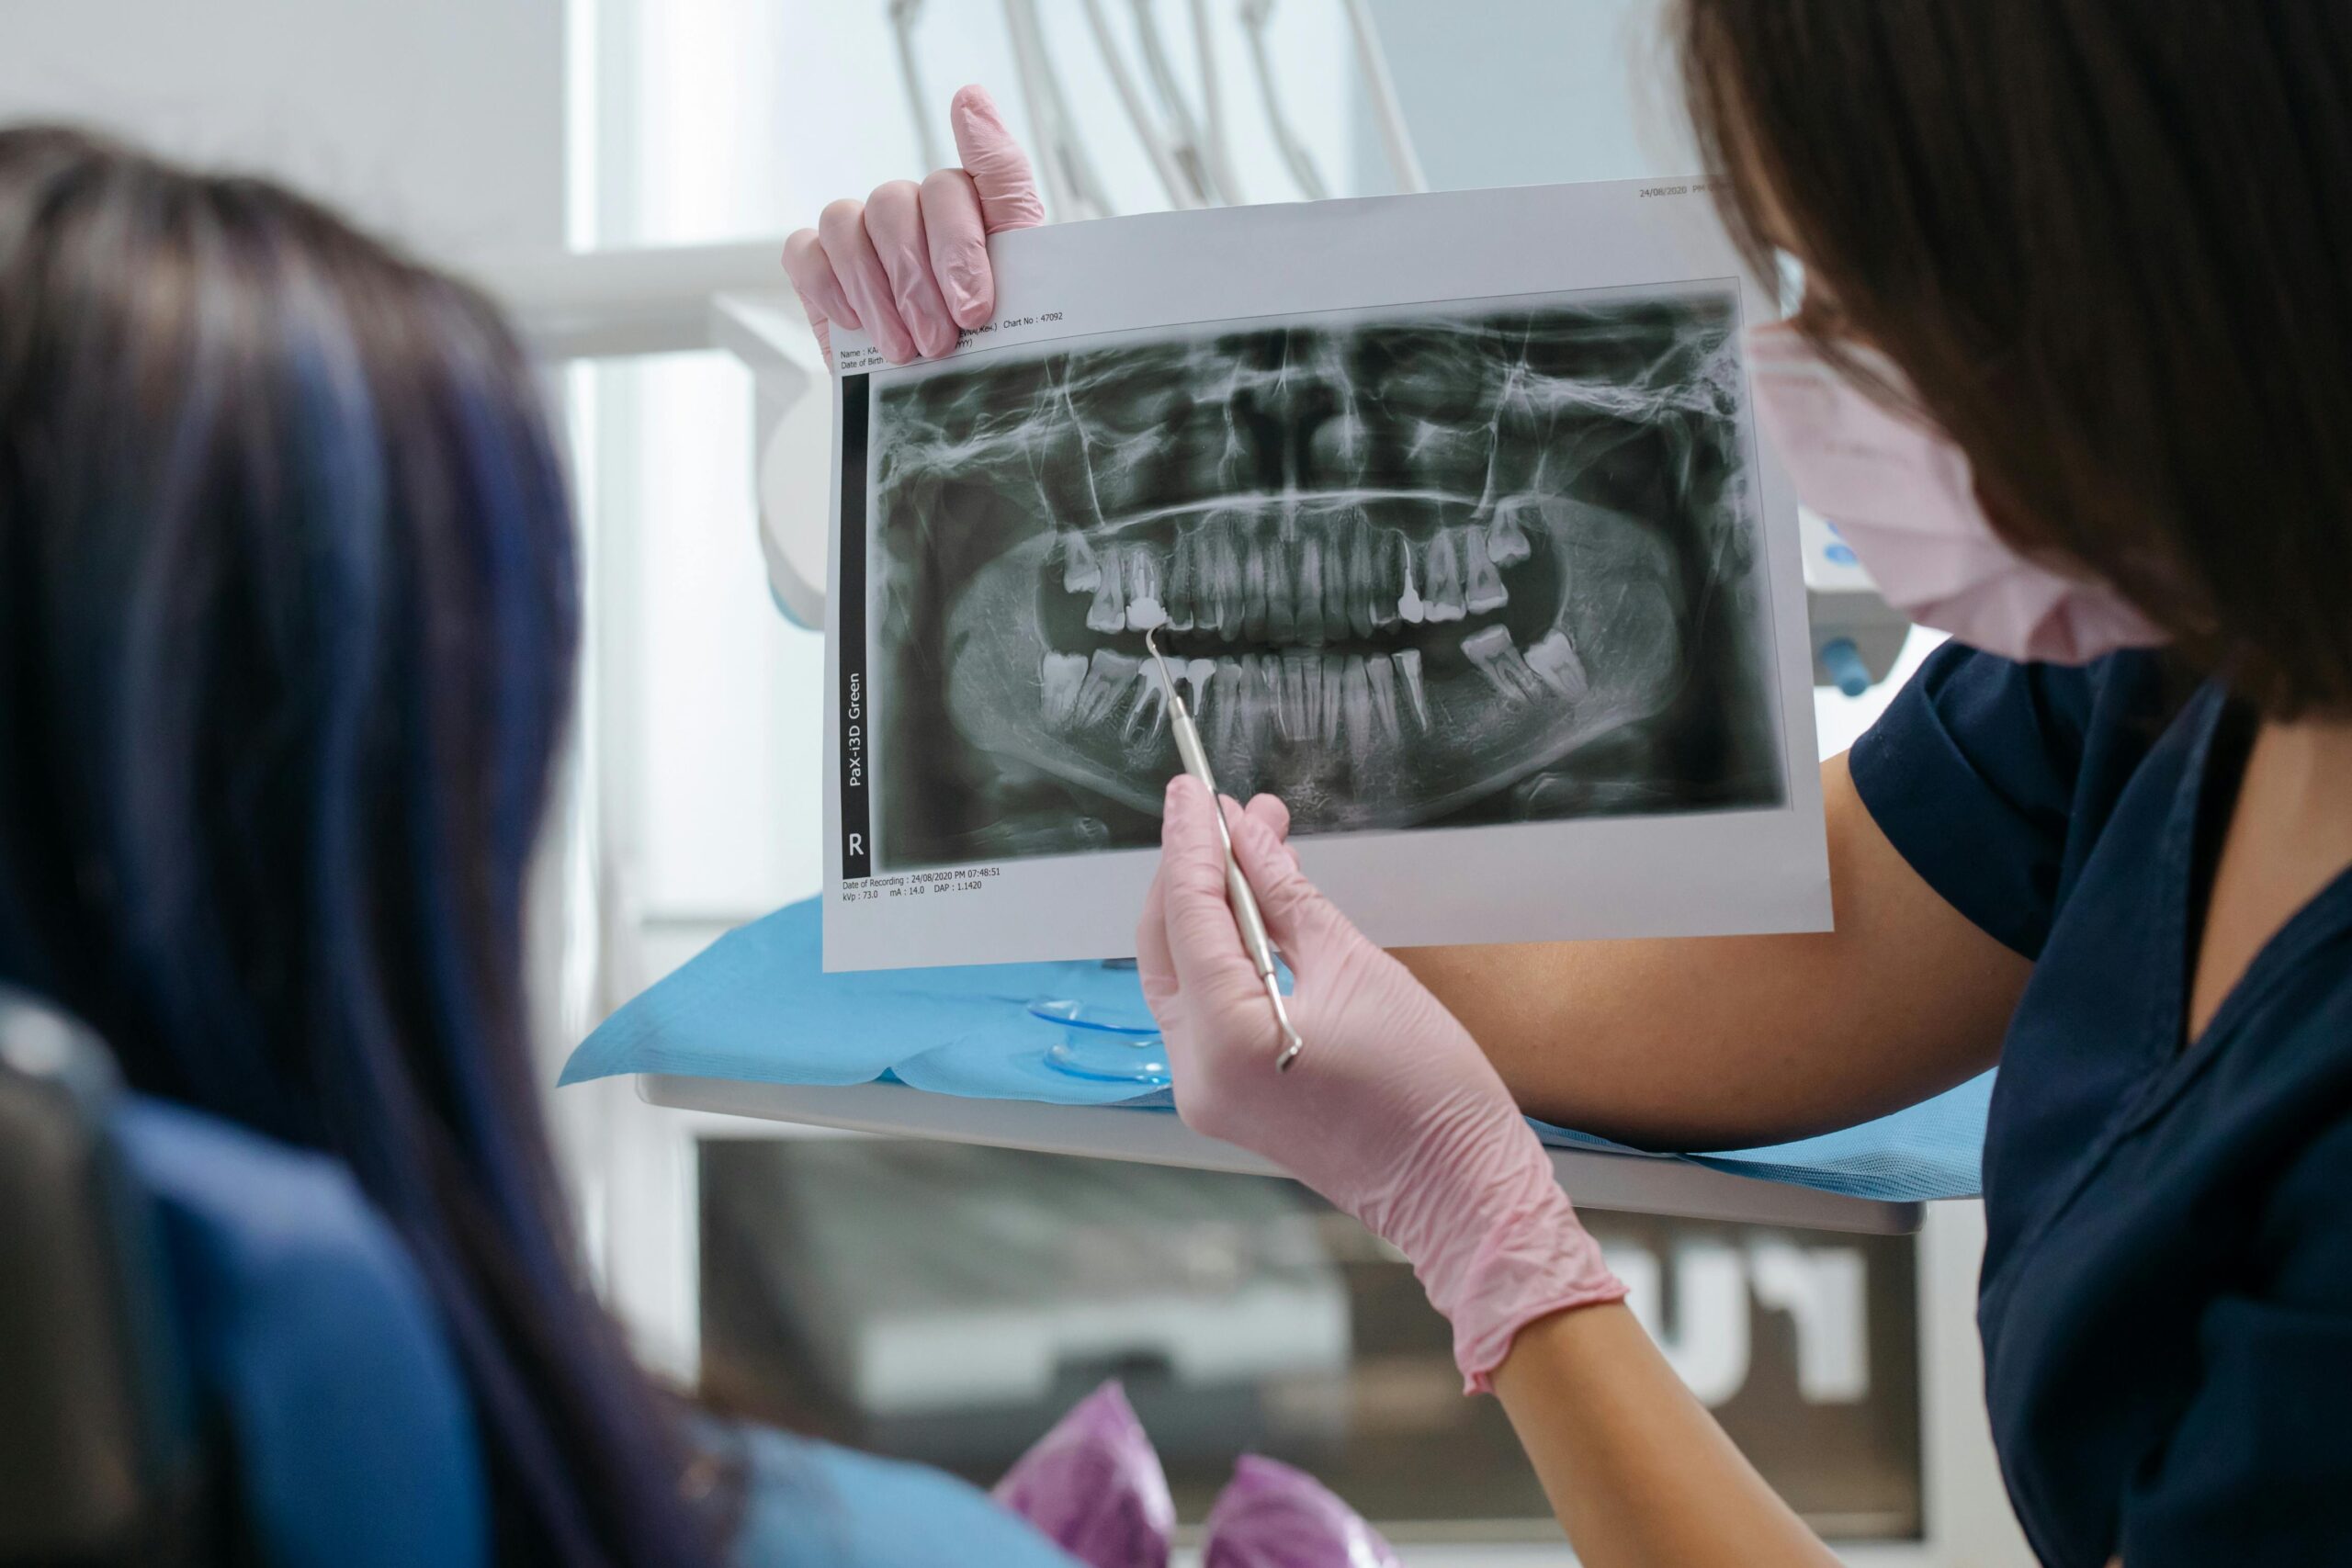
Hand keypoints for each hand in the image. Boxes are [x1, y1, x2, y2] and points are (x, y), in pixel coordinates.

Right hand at [782, 84, 1043, 364]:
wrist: (956, 406)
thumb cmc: (993, 342)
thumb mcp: (1028, 283)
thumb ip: (1004, 187)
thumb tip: (970, 96)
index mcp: (975, 207)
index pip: (964, 179)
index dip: (962, 237)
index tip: (974, 305)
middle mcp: (916, 210)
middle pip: (897, 202)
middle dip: (920, 282)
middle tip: (942, 342)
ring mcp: (865, 236)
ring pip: (847, 223)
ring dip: (876, 291)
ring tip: (905, 350)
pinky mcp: (823, 268)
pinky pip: (805, 252)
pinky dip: (830, 288)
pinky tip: (858, 326)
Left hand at [1136, 777, 1624, 1390]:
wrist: (1459, 1188)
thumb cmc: (1427, 1089)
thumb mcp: (1356, 966)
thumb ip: (1288, 895)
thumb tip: (1247, 834)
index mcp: (1226, 1038)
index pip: (1189, 913)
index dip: (1190, 842)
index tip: (1193, 787)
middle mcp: (1196, 1071)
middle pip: (1168, 944)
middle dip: (1196, 870)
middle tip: (1229, 810)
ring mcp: (1205, 1091)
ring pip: (1182, 974)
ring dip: (1213, 908)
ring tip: (1254, 843)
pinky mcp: (1226, 1098)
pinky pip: (1207, 1007)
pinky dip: (1225, 954)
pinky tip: (1256, 907)